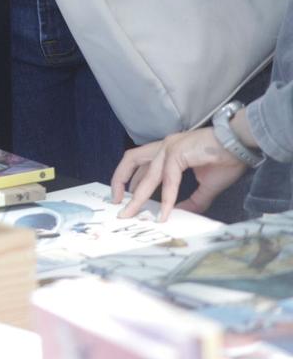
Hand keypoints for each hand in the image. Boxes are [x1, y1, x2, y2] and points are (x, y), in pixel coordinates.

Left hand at [110, 127, 248, 220]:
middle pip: (132, 160)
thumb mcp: (206, 185)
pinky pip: (169, 179)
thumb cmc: (227, 160)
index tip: (124, 196)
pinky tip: (166, 213)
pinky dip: (167, 198)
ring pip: (148, 174)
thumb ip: (192, 200)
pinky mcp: (179, 152)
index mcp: (168, 150)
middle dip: (120, 181)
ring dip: (138, 196)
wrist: (242, 145)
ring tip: (131, 212)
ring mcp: (170, 147)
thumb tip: (180, 214)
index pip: (140, 162)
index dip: (129, 179)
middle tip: (116, 202)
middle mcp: (164, 146)